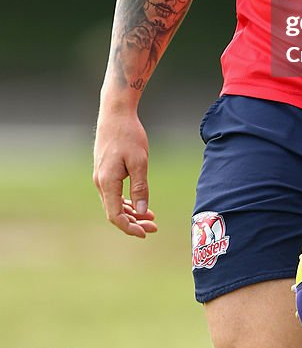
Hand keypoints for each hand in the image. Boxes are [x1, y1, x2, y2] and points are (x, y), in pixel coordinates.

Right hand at [93, 108, 157, 237]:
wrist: (115, 114)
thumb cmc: (129, 135)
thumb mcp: (139, 161)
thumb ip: (140, 187)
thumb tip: (142, 210)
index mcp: (107, 182)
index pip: (115, 215)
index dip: (129, 227)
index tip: (145, 233)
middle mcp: (100, 182)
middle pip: (114, 212)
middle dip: (133, 222)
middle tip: (153, 227)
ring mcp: (101, 177)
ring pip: (114, 203)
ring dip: (131, 212)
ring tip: (150, 217)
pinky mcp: (104, 171)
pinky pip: (113, 193)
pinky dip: (126, 201)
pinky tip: (139, 203)